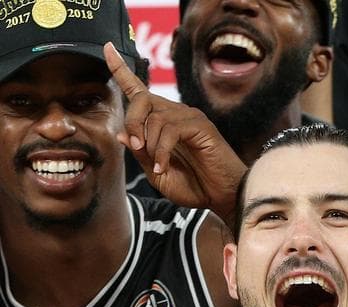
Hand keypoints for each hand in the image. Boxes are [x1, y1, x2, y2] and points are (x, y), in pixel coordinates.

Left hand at [105, 42, 245, 219]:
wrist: (220, 198)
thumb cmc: (193, 186)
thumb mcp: (156, 172)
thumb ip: (140, 153)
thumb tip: (122, 135)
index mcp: (162, 121)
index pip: (138, 90)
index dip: (121, 70)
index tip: (107, 48)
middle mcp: (176, 113)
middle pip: (141, 98)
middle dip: (131, 121)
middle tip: (137, 146)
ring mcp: (190, 117)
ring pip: (154, 116)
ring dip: (149, 144)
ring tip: (158, 164)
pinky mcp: (201, 126)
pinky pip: (170, 130)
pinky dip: (162, 151)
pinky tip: (164, 166)